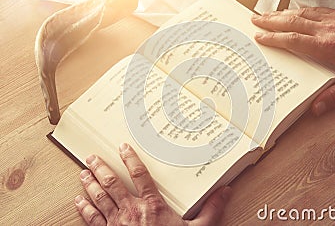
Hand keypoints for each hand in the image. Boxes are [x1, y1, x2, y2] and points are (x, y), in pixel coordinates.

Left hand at [75, 143, 230, 225]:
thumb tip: (225, 192)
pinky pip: (92, 220)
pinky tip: (79, 201)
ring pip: (99, 198)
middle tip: (92, 157)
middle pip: (112, 183)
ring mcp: (117, 224)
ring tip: (83, 173)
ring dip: (90, 184)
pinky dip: (84, 209)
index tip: (123, 148)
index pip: (140, 175)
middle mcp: (131, 211)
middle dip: (101, 168)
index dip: (130, 159)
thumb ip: (211, 209)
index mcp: (152, 206)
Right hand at [252, 8, 334, 114]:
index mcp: (328, 47)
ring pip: (302, 13)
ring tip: (268, 13)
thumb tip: (316, 108)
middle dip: (271, 20)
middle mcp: (328, 30)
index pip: (294, 40)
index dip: (274, 38)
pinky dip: (300, 9)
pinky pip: (315, 10)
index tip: (260, 36)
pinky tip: (295, 10)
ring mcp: (334, 20)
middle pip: (293, 22)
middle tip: (255, 19)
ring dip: (282, 13)